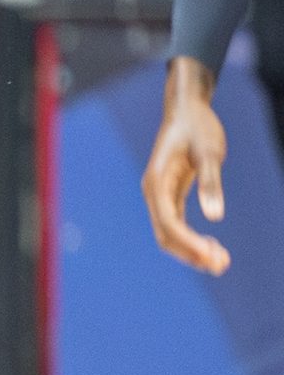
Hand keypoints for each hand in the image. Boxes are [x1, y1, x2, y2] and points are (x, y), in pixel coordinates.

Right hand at [142, 59, 229, 274]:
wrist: (187, 109)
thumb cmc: (197, 126)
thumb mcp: (209, 151)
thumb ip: (211, 182)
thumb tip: (215, 217)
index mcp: (156, 180)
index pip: (167, 221)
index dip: (187, 242)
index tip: (211, 255)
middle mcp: (152, 191)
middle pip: (164, 234)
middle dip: (190, 252)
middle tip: (221, 265)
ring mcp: (159, 195)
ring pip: (168, 233)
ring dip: (191, 251)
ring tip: (220, 262)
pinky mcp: (170, 195)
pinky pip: (175, 225)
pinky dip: (191, 239)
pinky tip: (211, 247)